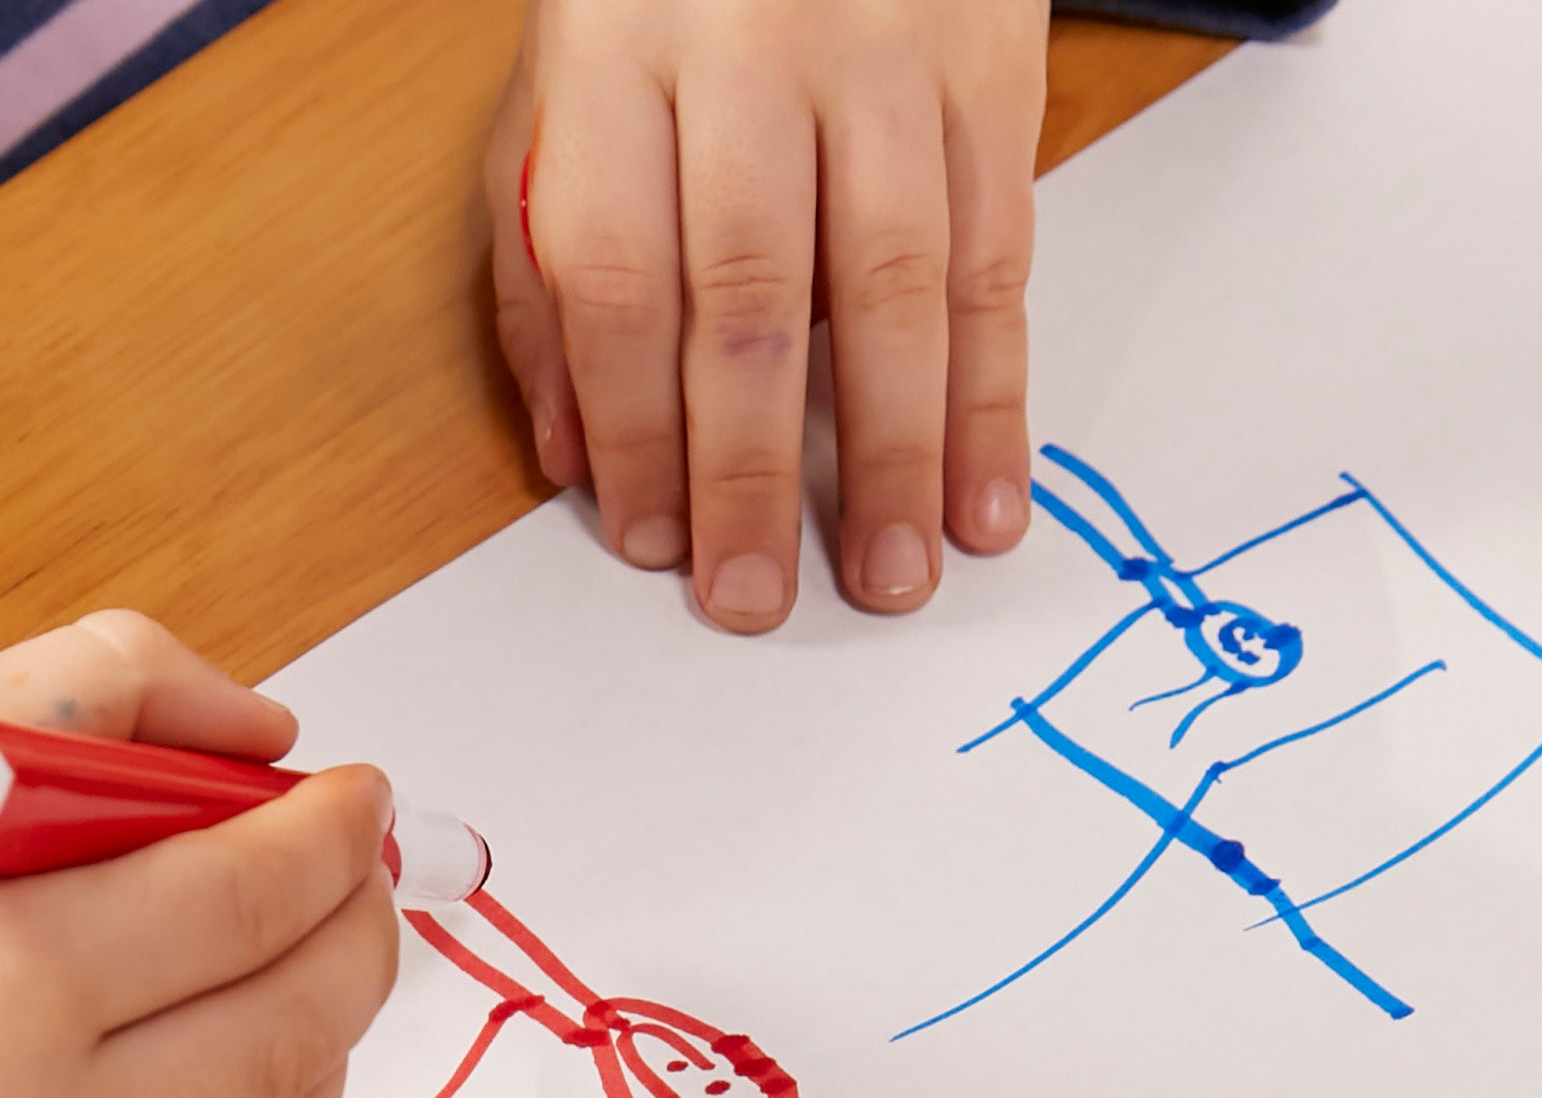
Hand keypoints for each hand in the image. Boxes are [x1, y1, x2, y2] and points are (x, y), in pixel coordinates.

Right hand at [0, 609, 400, 1097]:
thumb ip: (109, 688)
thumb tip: (275, 744)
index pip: (247, 896)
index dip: (336, 838)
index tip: (361, 796)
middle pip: (289, 1030)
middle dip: (359, 936)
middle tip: (361, 875)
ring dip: (330, 1043)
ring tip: (315, 962)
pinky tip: (245, 1057)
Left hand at [488, 0, 1046, 631]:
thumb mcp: (562, 82)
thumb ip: (545, 263)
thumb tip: (571, 457)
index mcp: (617, 49)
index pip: (619, 276)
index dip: (635, 429)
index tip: (653, 543)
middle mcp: (749, 44)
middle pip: (749, 295)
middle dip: (751, 470)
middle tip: (756, 599)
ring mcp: (882, 49)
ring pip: (891, 284)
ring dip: (894, 453)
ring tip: (893, 577)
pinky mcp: (990, 58)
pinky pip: (996, 250)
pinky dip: (995, 388)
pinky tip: (986, 490)